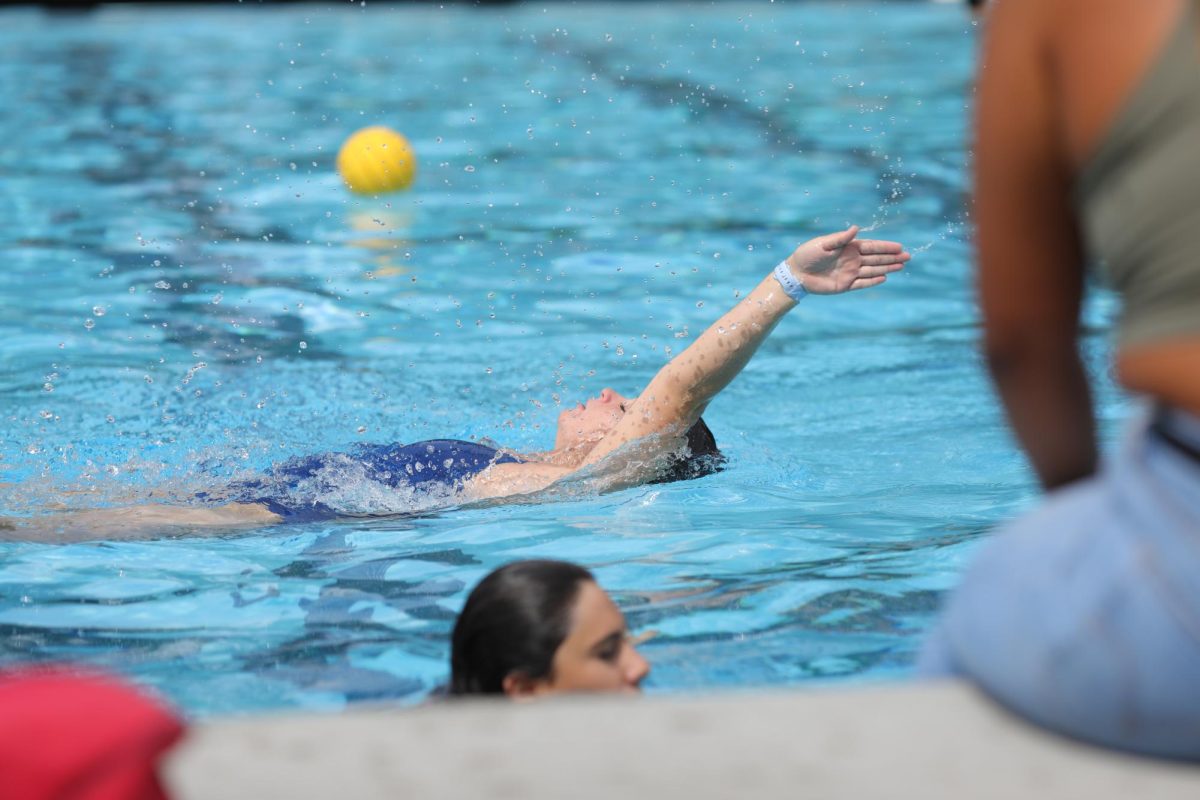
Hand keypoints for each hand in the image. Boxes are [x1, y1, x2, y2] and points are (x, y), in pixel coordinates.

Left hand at [785, 225, 908, 294]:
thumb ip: (841, 239)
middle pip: (876, 259)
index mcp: (848, 248)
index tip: (900, 247)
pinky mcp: (845, 285)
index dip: (886, 247)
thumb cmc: (808, 254)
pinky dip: (873, 281)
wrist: (796, 273)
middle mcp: (852, 260)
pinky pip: (862, 283)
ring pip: (872, 271)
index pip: (872, 247)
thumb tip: (856, 229)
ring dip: (887, 268)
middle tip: (908, 256)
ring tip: (901, 266)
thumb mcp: (824, 244)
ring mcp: (850, 273)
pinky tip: (885, 278)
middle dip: (892, 257)